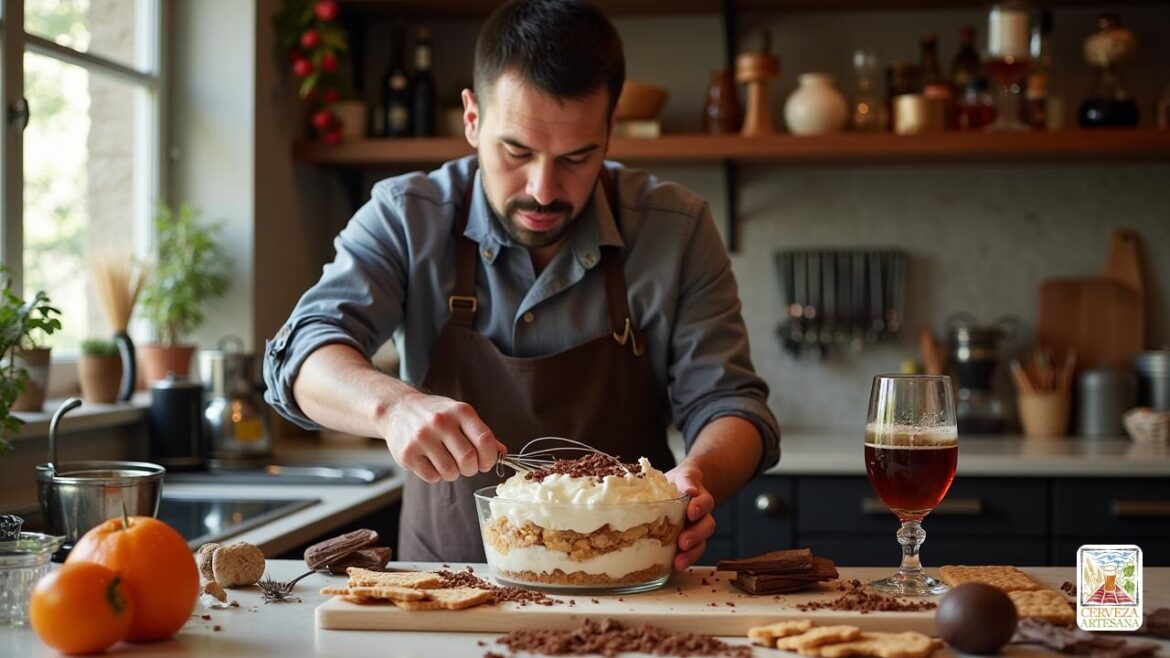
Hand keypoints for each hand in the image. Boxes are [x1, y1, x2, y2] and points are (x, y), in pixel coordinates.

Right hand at [381, 392, 504, 482]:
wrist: (397, 408)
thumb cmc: (435, 414)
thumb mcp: (460, 415)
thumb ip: (481, 433)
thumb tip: (502, 452)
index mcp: (460, 411)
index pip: (484, 440)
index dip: (490, 458)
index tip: (486, 463)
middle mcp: (441, 422)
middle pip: (468, 459)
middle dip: (471, 469)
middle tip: (467, 466)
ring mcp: (422, 438)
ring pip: (450, 472)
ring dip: (453, 473)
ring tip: (447, 462)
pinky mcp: (407, 454)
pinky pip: (432, 477)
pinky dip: (436, 475)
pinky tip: (431, 462)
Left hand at [664, 463, 715, 571]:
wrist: (682, 489)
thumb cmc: (676, 483)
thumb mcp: (676, 477)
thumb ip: (681, 480)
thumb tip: (671, 485)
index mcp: (697, 496)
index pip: (703, 500)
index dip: (699, 506)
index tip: (692, 511)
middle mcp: (700, 514)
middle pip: (707, 525)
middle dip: (696, 535)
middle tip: (683, 541)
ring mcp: (695, 528)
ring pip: (701, 542)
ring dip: (691, 552)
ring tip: (679, 561)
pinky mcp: (688, 540)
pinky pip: (691, 553)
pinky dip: (685, 560)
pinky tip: (675, 567)